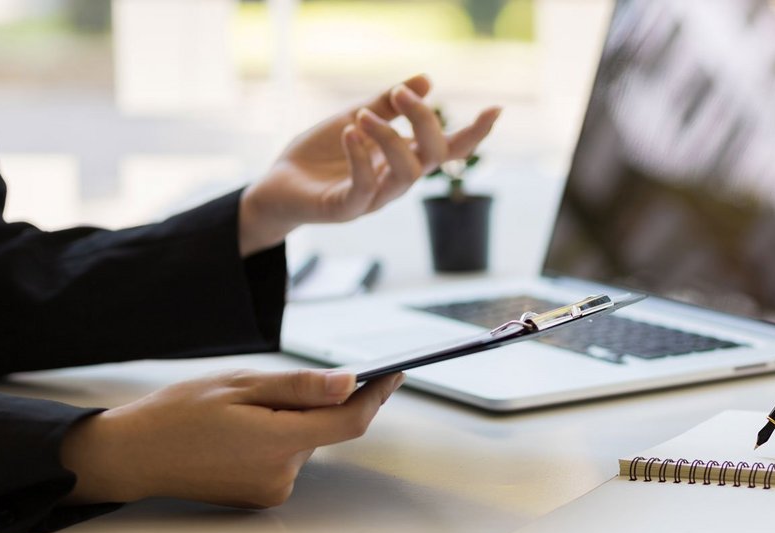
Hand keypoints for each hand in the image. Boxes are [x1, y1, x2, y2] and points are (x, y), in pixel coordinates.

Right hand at [59, 369, 404, 508]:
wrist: (134, 456)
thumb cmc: (178, 413)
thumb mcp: (239, 385)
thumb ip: (300, 387)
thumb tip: (351, 383)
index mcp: (278, 440)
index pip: (350, 420)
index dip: (377, 395)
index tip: (394, 372)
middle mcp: (283, 473)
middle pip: (324, 429)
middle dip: (310, 404)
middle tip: (266, 390)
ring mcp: (274, 490)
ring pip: (304, 444)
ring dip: (288, 423)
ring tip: (238, 416)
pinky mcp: (265, 497)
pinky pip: (286, 460)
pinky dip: (275, 441)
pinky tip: (237, 437)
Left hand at [238, 74, 501, 255]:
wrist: (278, 185)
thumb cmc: (318, 155)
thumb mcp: (354, 118)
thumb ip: (387, 104)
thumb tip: (426, 80)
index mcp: (403, 159)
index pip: (448, 150)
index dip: (474, 133)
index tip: (496, 109)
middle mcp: (396, 181)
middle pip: (433, 157)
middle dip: (425, 121)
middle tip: (402, 94)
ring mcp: (374, 198)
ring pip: (407, 175)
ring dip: (391, 138)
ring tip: (364, 115)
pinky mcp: (346, 210)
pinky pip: (365, 188)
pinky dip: (361, 158)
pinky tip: (351, 132)